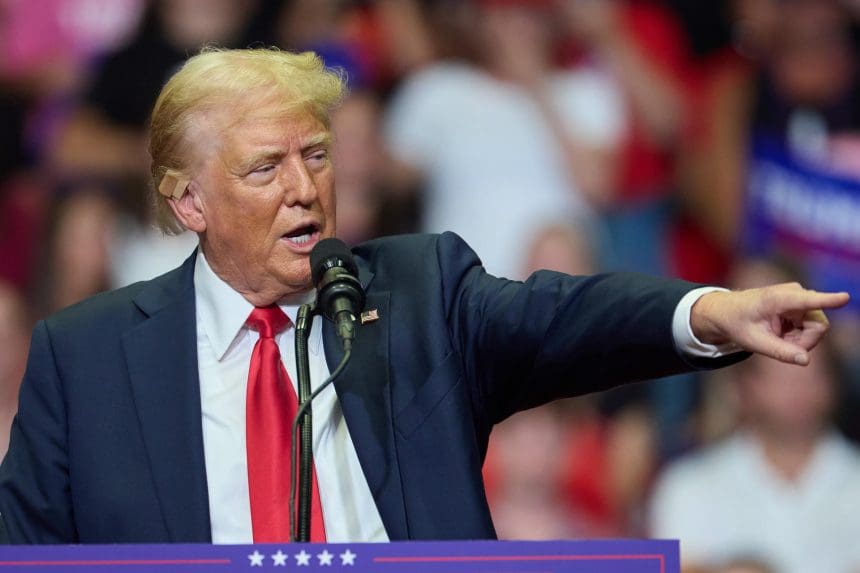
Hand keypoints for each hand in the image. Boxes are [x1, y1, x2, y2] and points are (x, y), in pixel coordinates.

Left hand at [691, 283, 849, 364]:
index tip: (845, 297)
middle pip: (819, 326)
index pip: (808, 300)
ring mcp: (800, 298)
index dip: (829, 299)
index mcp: (778, 299)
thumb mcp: (753, 341)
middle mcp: (794, 293)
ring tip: (775, 337)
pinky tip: (779, 333)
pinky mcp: (802, 304)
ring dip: (798, 339)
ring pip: (816, 328)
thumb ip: (779, 351)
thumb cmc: (737, 323)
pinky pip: (811, 327)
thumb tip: (805, 360)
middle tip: (779, 345)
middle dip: (804, 341)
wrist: (726, 311)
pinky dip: (797, 336)